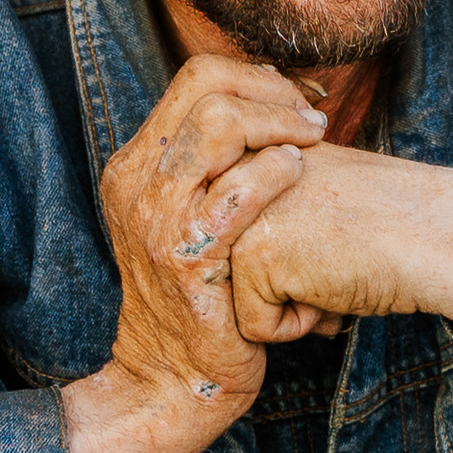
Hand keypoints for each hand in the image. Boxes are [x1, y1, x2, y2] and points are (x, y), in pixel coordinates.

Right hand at [63, 54, 324, 452]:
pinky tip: (299, 175)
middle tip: (316, 119)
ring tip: (313, 143)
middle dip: (274, 93)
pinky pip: (236, 196)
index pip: (197, 77)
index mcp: (136, 163)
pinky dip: (276, 174)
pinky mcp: (187, 262)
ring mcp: (157, 221)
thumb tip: (277, 97)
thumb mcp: (190, 214)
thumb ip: (216, 161)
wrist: (175, 376)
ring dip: (279, 125)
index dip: (258, 76)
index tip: (300, 98)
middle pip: (206, 89)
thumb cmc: (206, 291)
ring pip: (217, 126)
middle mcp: (137, 183)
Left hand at [230, 146, 452, 345]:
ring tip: (336, 265)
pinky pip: (257, 326)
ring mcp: (238, 212)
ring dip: (294, 301)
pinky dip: (300, 324)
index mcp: (254, 150)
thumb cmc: (392, 222)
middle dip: (285, 279)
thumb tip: (233, 257)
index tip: (335, 236)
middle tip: (338, 250)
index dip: (292, 256)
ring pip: (241, 298)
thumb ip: (271, 202)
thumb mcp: (317, 189)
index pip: (241, 237)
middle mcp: (236, 174)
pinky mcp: (251, 255)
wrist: (437, 234)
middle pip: (236, 269)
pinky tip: (335, 284)